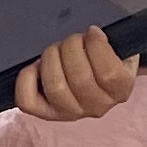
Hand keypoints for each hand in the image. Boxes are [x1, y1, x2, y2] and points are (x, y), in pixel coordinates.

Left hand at [16, 27, 137, 123]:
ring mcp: (69, 113)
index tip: (92, 32)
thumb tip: (93, 35)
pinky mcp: (45, 113)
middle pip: (79, 77)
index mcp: (119, 91)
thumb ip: (111, 44)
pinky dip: (27, 78)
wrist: (98, 84)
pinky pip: (27, 100)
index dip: (97, 46)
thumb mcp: (120, 50)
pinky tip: (37, 67)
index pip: (108, 73)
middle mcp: (96, 107)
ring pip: (55, 86)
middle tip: (72, 40)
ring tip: (56, 51)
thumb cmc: (106, 61)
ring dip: (51, 58)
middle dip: (72, 46)